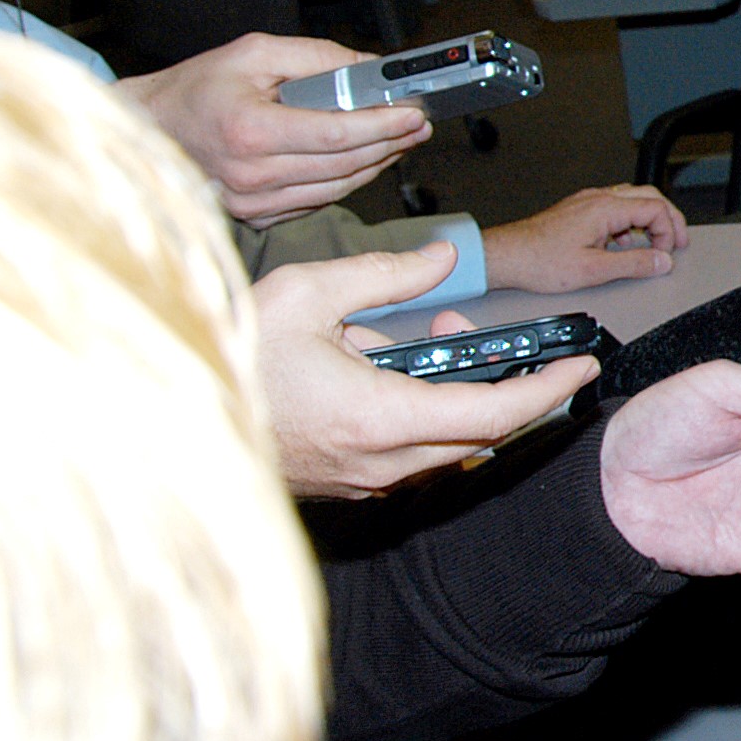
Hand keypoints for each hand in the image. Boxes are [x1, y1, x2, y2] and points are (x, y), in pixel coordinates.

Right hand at [115, 33, 429, 223]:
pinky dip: (344, 182)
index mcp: (251, 132)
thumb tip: (370, 68)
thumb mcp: (253, 54)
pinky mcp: (256, 216)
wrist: (147, 129)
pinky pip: (316, 203)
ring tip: (399, 141)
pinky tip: (362, 162)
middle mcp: (253, 174)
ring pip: (337, 189)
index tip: (413, 115)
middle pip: (345, 165)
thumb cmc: (194, 91)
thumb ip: (316, 58)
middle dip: (391, 143)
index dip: (383, 125)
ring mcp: (253, 202)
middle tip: (417, 126)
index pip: (337, 134)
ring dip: (375, 165)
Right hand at [255, 247, 602, 498]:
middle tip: (495, 337)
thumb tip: (443, 258)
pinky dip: (419, 409)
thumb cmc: (225, 359)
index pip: (496, 414)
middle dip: (502, 382)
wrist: (158, 423)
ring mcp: (361, 481)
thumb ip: (386, 276)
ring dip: (455, 391)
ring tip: (423, 332)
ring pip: (443, 442)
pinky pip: (406, 451)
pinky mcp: (343, 483)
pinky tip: (384, 364)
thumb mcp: (306, 292)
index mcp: (380, 419)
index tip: (582, 367)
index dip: (548, 389)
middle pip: (479, 432)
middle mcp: (379, 464)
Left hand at [484, 184, 687, 293]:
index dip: (669, 231)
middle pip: (649, 197)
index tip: (666, 253)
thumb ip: (634, 264)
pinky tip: (623, 243)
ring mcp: (587, 202)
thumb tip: (661, 262)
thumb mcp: (594, 270)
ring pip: (632, 199)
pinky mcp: (579, 210)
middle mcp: (597, 199)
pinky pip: (615, 207)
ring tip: (653, 244)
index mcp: (605, 209)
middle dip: (668, 219)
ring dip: (648, 219)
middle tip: (676, 241)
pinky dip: (629, 222)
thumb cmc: (540, 260)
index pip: (655, 208)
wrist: (508, 255)